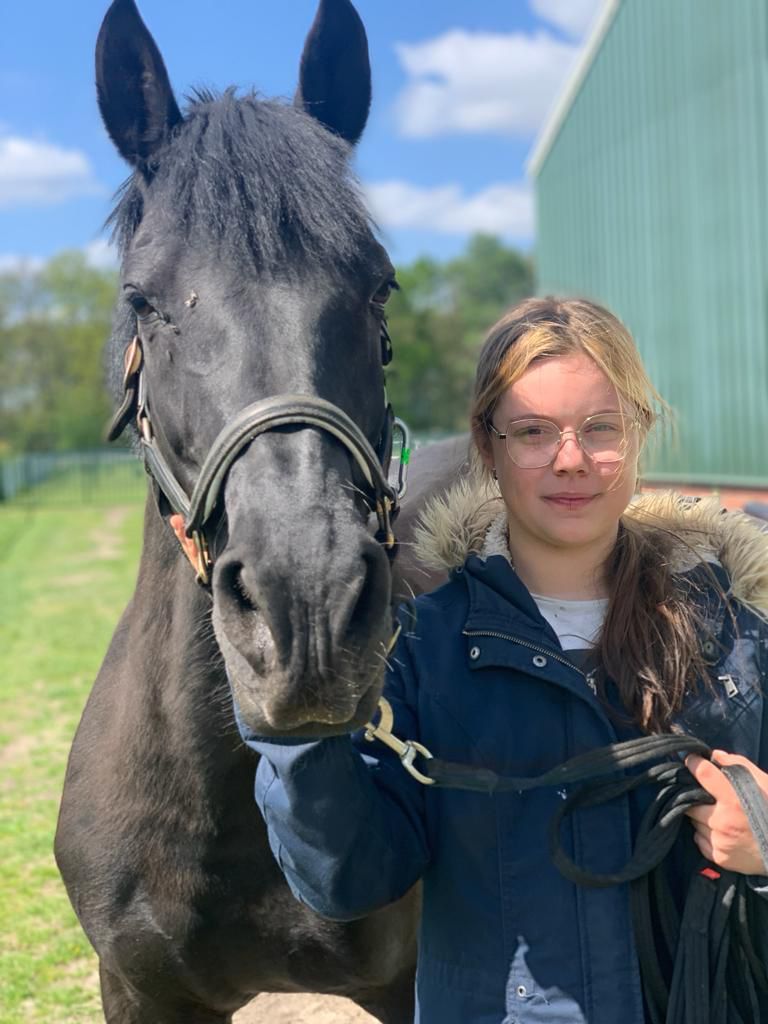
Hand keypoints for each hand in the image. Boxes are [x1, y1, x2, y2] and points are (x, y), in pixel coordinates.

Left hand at [685, 750, 767, 875]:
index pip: (703, 774)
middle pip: (690, 801)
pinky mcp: (719, 857)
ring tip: (718, 816)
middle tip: (706, 796)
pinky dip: (706, 834)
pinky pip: (700, 840)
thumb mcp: (765, 784)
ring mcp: (719, 841)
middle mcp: (722, 821)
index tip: (691, 760)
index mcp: (734, 800)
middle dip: (695, 796)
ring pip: (694, 822)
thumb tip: (716, 756)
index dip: (693, 763)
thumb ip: (740, 765)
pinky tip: (721, 832)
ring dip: (701, 817)